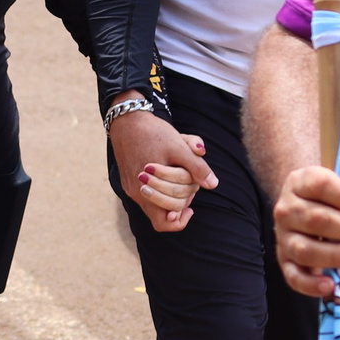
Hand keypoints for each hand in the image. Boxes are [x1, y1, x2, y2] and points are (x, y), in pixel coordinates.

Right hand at [109, 105, 216, 232]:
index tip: (192, 207)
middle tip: (190, 186)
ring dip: (172, 196)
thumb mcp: (179, 147)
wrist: (127, 120)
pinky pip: (147, 196)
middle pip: (164, 212)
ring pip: (155, 206)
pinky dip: (161, 191)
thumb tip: (213, 185)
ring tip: (181, 181)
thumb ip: (197, 167)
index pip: (167, 219)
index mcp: (148, 186)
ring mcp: (130, 187)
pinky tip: (169, 177)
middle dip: (182, 202)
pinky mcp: (128, 181)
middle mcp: (136, 191)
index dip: (182, 217)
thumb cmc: (154, 132)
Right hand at [273, 159, 339, 297]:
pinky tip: (329, 286)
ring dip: (333, 254)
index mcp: (301, 183)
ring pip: (304, 249)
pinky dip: (309, 284)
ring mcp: (283, 238)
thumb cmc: (332, 199)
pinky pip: (292, 276)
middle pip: (314, 219)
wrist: (304, 210)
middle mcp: (286, 209)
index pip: (319, 184)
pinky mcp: (285, 262)